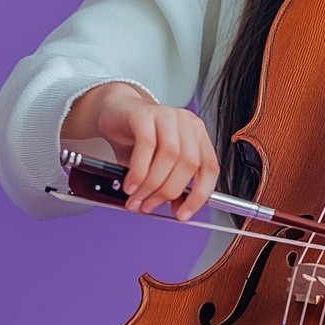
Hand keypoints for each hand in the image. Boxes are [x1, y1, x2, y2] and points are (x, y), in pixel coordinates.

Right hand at [62, 82, 220, 222]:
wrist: (115, 110)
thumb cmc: (138, 139)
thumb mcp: (159, 163)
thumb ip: (171, 182)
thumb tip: (177, 208)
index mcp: (197, 135)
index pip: (209, 167)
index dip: (199, 195)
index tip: (183, 214)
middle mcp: (185, 123)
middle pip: (189, 162)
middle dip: (168, 192)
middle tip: (149, 206)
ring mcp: (166, 115)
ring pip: (170, 155)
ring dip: (152, 184)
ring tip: (137, 198)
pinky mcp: (144, 113)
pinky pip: (146, 144)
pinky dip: (139, 170)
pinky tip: (130, 184)